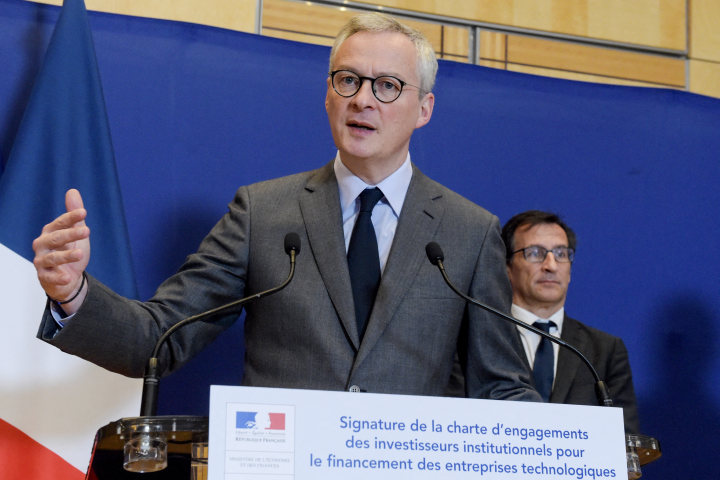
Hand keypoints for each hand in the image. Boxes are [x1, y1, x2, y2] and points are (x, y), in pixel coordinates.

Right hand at [32, 189, 90, 312]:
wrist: (67, 278)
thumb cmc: (70, 251)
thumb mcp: (76, 233)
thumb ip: (74, 215)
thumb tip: (72, 191)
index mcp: (50, 231)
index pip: (60, 223)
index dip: (71, 217)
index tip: (84, 213)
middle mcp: (42, 244)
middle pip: (56, 238)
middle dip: (70, 234)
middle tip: (86, 231)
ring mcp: (41, 261)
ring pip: (53, 257)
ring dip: (66, 256)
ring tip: (80, 254)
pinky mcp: (44, 276)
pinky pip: (49, 277)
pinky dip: (58, 277)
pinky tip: (68, 277)